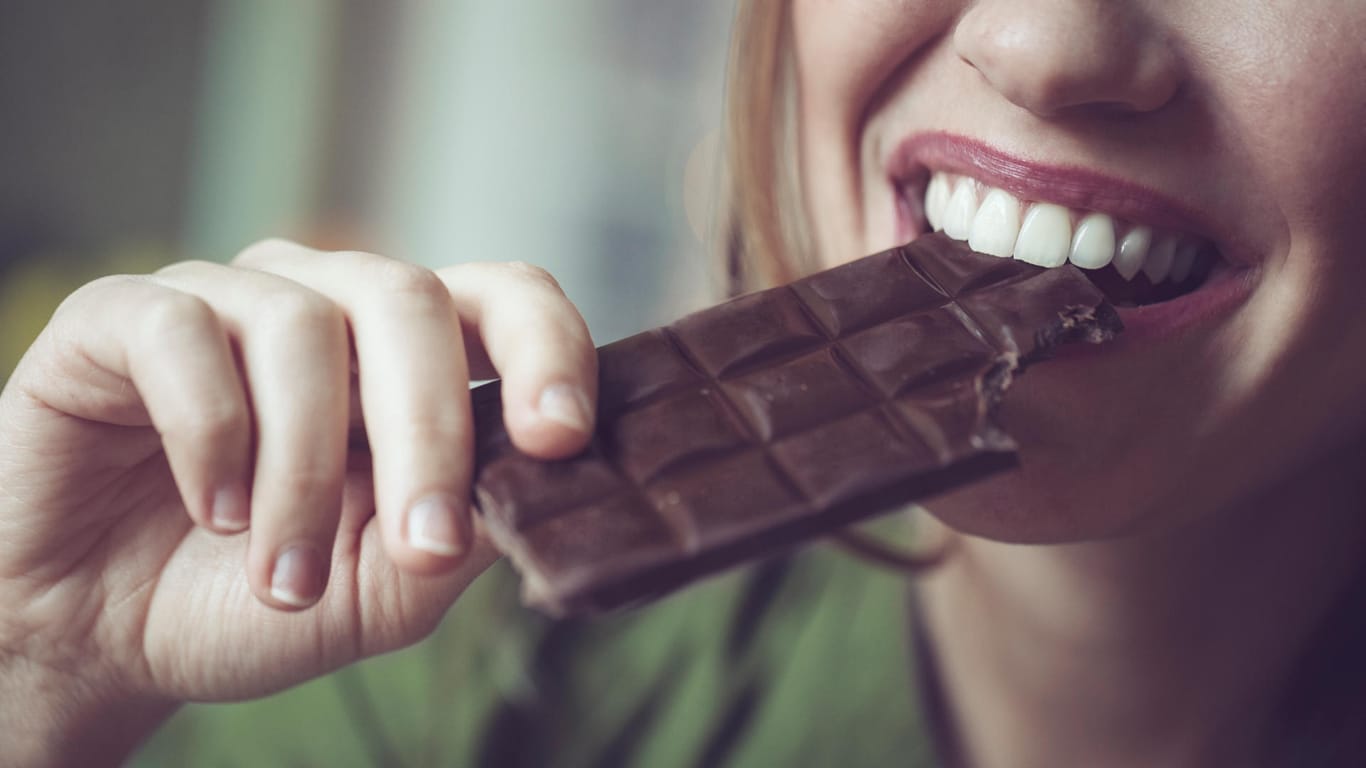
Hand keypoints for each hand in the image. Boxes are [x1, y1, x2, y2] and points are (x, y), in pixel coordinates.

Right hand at [0, 240, 596, 764]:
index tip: (559, 437)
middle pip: (411, 300)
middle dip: (428, 434)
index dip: (547, 349)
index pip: (504, 298)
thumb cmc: (254, 599)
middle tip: (421, 547)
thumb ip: (464, 532)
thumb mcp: (384, 589)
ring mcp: (228, 300)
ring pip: (303, 328)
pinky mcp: (124, 316)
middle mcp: (328, 307)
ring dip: (303, 474)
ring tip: (286, 577)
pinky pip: (184, 334)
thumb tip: (540, 483)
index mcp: (409, 359)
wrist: (97, 634)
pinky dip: (210, 435)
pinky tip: (209, 509)